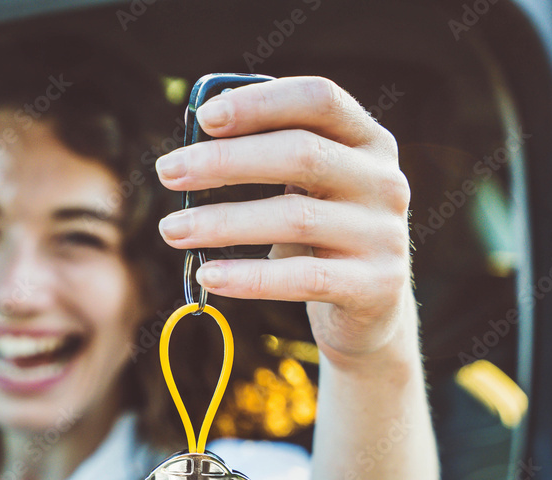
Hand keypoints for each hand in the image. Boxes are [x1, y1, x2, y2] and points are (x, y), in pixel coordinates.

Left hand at [155, 77, 414, 369]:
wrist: (370, 309)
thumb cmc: (319, 235)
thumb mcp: (305, 189)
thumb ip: (267, 155)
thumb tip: (192, 147)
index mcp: (367, 141)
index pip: (319, 99)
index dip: (260, 103)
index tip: (203, 118)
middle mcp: (384, 180)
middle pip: (301, 153)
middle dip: (225, 160)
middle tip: (167, 172)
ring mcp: (384, 234)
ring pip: (295, 218)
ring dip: (222, 222)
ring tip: (171, 230)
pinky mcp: (375, 286)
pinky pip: (303, 279)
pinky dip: (249, 277)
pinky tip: (208, 274)